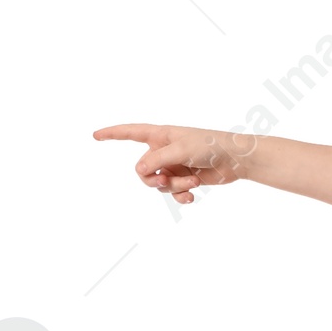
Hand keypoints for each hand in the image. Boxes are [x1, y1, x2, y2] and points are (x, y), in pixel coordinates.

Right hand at [92, 123, 256, 203]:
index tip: (95, 135)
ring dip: (174, 187)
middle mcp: (163, 149)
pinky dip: (181, 196)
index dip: (112, 134)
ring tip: (192, 184)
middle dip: (154, 179)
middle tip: (166, 181)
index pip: (130, 132)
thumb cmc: (210, 146)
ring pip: (159, 184)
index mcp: (160, 135)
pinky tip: (192, 197)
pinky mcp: (184, 179)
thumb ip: (155, 160)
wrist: (236, 160)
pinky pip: (172, 193)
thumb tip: (139, 172)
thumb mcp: (179, 150)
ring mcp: (173, 165)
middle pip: (143, 170)